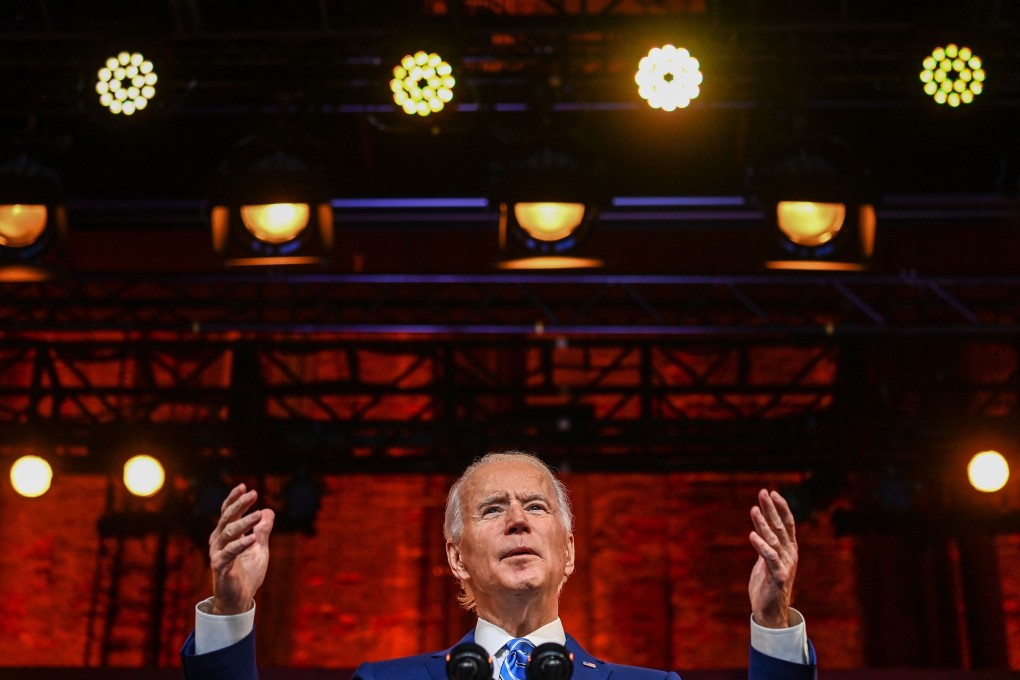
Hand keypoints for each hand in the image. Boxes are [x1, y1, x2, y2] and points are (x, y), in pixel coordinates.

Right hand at [209, 483, 274, 615]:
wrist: (240, 599)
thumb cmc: (248, 573)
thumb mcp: (260, 549)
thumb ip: (263, 531)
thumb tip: (269, 511)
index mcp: (227, 535)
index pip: (228, 512)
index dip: (234, 499)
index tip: (244, 486)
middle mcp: (219, 541)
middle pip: (227, 518)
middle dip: (240, 504)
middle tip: (253, 493)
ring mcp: (218, 553)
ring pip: (228, 532)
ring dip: (244, 522)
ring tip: (258, 514)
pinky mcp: (220, 567)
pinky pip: (229, 553)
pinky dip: (241, 544)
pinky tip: (252, 539)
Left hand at [748, 489, 797, 627]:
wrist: (770, 611)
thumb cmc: (767, 584)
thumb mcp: (766, 560)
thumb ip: (767, 544)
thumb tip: (761, 527)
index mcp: (789, 549)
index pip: (787, 523)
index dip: (781, 507)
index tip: (772, 492)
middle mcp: (790, 554)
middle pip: (781, 527)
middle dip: (771, 509)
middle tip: (763, 492)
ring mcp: (785, 565)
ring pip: (774, 540)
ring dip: (763, 524)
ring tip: (754, 509)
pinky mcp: (777, 577)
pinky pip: (769, 558)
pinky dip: (761, 546)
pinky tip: (752, 535)